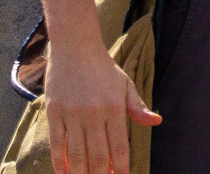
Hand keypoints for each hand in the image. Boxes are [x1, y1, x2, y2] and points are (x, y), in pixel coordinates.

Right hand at [44, 43, 160, 173]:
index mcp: (114, 107)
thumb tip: (156, 122)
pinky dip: (60, 162)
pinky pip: (56, 144)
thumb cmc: (103, 68)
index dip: (121, 167)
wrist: (75, 47)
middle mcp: (94, 112)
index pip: (119, 146)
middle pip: (98, 155)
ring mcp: (72, 114)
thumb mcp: (125, 84)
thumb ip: (138, 107)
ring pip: (76, 153)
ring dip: (81, 173)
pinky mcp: (53, 112)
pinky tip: (65, 173)